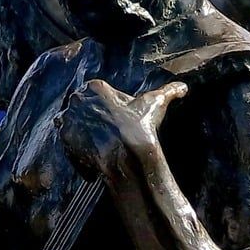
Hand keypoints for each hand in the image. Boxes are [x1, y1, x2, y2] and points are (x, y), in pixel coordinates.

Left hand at [57, 79, 187, 179]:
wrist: (127, 155)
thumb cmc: (140, 125)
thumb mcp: (156, 104)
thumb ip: (169, 92)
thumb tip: (183, 87)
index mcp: (94, 87)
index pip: (97, 91)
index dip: (108, 105)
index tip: (116, 117)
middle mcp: (77, 101)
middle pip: (84, 108)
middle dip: (93, 118)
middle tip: (109, 133)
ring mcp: (69, 121)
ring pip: (75, 125)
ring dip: (85, 134)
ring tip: (101, 146)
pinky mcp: (66, 141)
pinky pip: (71, 145)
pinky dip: (81, 154)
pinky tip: (95, 162)